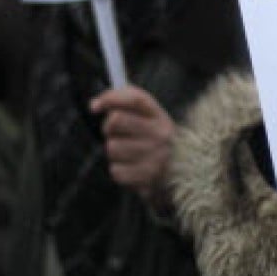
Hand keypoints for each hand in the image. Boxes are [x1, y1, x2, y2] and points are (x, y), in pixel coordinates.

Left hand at [90, 86, 175, 208]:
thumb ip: (125, 102)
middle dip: (108, 127)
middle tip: (115, 133)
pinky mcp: (148, 177)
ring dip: (114, 152)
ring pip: (112, 147)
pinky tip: (132, 169)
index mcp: (159, 116)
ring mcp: (156, 155)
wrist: (181, 175)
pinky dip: (119, 170)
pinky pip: (115, 170)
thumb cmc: (153, 140)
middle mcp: (160, 133)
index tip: (94, 106)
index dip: (111, 98)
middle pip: (116, 119)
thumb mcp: (148, 117)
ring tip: (127, 154)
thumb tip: (94, 104)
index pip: (135, 98)